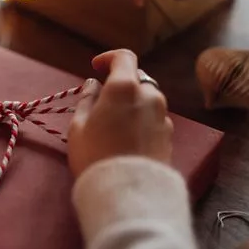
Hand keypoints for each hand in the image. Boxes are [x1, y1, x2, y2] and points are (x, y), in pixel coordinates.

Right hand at [67, 49, 172, 176]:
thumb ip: (87, 99)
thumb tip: (93, 84)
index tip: (95, 68)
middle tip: (102, 103)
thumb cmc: (95, 154)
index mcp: (125, 87)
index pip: (123, 57)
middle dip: (120, 86)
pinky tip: (128, 140)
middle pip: (136, 80)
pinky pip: (153, 119)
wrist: (127, 191)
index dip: (109, 58)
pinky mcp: (170, 135)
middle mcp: (150, 95)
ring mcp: (163, 115)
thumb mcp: (78, 126)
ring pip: (147, 100)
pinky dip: (141, 121)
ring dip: (132, 104)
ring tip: (114, 125)